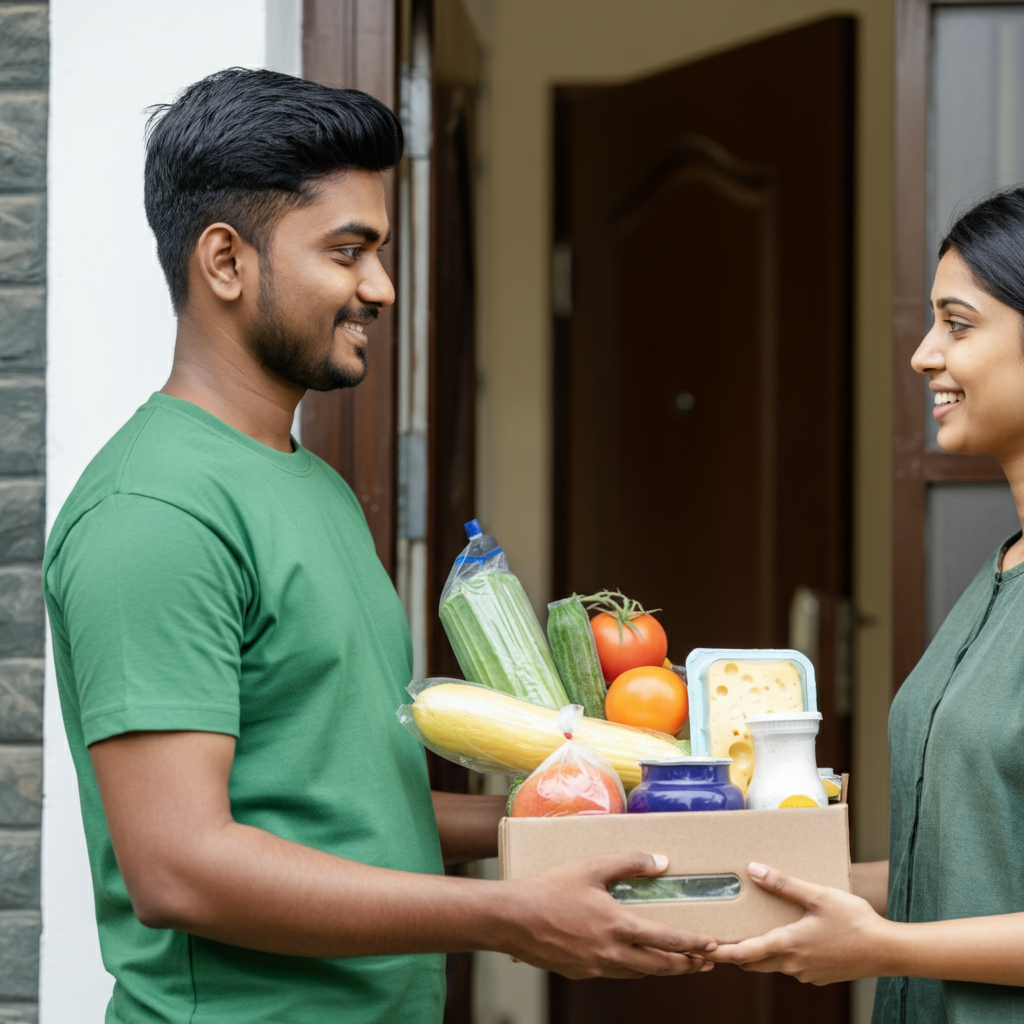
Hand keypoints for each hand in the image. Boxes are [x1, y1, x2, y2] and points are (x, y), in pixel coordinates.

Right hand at [503, 851, 717, 979]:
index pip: (668, 940)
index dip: (694, 944)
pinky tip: (635, 959)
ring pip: (640, 973)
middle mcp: (612, 953)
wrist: (512, 918)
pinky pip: (617, 972)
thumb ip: (629, 863)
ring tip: (679, 964)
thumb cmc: (550, 889)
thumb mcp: (592, 867)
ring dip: (663, 969)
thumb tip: (661, 861)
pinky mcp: (582, 973)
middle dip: (688, 965)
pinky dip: (634, 968)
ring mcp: (597, 967)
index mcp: (618, 926)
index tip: (714, 945)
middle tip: (708, 963)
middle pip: (661, 966)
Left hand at [706, 862, 888, 984]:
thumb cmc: (854, 921)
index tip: (701, 949)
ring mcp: (807, 974)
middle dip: (735, 954)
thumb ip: (784, 884)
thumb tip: (752, 870)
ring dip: (759, 953)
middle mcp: (793, 965)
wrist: (888, 951)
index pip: (744, 954)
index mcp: (788, 945)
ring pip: (773, 965)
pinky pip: (792, 967)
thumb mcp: (818, 895)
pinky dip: (782, 955)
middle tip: (718, 941)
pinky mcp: (819, 976)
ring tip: (749, 934)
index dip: (720, 952)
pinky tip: (788, 938)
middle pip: (754, 963)